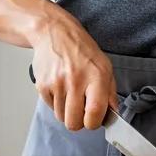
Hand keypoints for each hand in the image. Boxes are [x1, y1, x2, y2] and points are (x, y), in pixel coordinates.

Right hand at [31, 10, 118, 130]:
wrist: (54, 32)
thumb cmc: (81, 49)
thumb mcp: (104, 65)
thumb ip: (110, 92)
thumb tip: (113, 114)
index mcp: (96, 76)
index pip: (94, 114)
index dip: (94, 123)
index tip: (94, 119)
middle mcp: (76, 80)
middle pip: (74, 123)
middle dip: (78, 121)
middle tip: (81, 110)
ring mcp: (57, 83)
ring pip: (61, 118)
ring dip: (67, 111)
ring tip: (71, 94)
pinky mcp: (42, 85)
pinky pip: (50, 108)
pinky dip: (56, 103)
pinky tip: (61, 88)